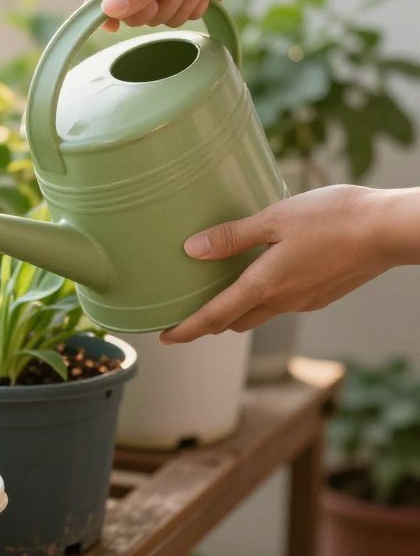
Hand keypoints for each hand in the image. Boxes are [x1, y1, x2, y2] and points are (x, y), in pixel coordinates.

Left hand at [160, 186, 395, 343]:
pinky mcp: (323, 294)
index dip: (187, 329)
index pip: (215, 317)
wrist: (391, 229)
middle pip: (236, 321)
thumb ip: (232, 236)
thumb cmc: (334, 218)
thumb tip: (192, 250)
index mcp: (266, 285)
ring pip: (261, 313)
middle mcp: (284, 301)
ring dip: (238, 309)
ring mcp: (306, 301)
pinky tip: (263, 274)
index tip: (164, 338)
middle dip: (210, 321)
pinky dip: (264, 297)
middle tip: (187, 312)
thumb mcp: (275, 218)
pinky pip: (284, 302)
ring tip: (220, 290)